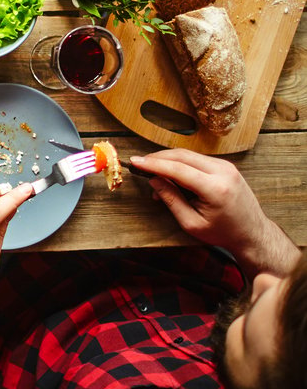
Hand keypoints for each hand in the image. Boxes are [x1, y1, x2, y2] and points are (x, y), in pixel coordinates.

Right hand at [132, 150, 298, 275]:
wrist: (253, 233)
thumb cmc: (223, 232)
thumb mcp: (192, 223)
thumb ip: (171, 200)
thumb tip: (154, 180)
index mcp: (216, 188)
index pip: (177, 169)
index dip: (153, 164)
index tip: (135, 162)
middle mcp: (223, 172)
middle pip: (182, 156)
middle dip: (158, 158)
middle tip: (140, 164)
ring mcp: (226, 166)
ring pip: (189, 155)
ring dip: (169, 161)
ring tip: (155, 176)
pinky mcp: (226, 166)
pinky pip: (197, 159)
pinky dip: (181, 163)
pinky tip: (171, 175)